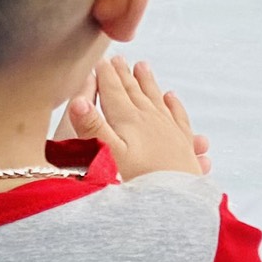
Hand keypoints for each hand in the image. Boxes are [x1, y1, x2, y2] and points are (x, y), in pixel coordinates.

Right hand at [66, 56, 208, 180]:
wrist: (177, 202)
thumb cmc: (137, 182)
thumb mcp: (107, 156)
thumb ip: (92, 128)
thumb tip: (77, 101)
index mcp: (128, 120)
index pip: (113, 91)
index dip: (105, 74)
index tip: (101, 59)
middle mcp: (150, 119)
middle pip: (134, 91)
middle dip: (124, 74)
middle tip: (118, 58)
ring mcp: (169, 130)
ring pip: (156, 98)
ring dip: (148, 82)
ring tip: (143, 66)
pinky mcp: (183, 144)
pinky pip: (177, 115)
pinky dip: (173, 104)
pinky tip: (171, 97)